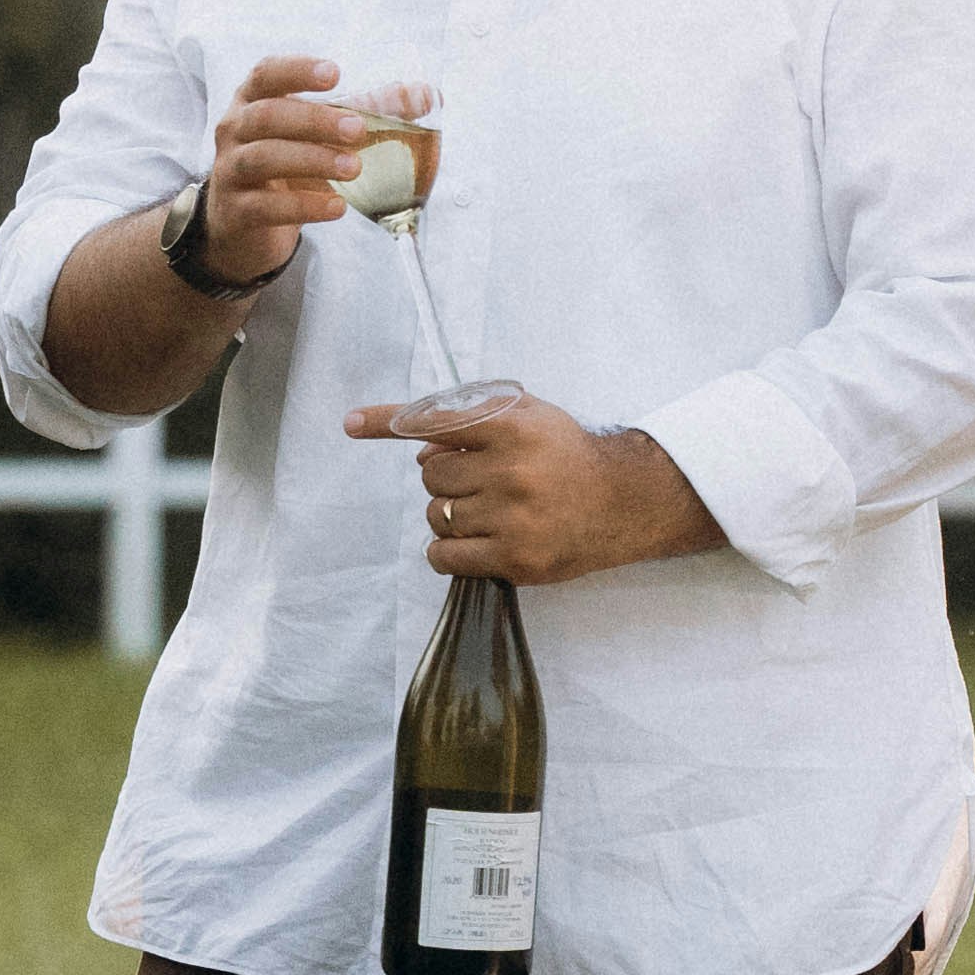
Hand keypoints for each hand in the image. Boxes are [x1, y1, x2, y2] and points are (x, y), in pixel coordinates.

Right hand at [196, 56, 410, 278]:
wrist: (242, 224)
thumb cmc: (286, 165)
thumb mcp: (318, 135)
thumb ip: (367, 111)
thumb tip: (427, 96)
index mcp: (253, 100)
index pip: (267, 74)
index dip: (298, 70)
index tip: (335, 73)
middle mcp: (235, 129)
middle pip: (267, 115)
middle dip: (315, 120)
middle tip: (358, 130)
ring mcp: (230, 170)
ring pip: (263, 158)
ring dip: (312, 160)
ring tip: (355, 168)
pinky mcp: (235, 211)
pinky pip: (265, 206)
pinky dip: (304, 205)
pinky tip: (337, 207)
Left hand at [338, 388, 717, 584]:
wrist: (623, 500)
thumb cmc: (565, 454)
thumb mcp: (528, 416)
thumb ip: (473, 420)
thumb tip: (420, 448)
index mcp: (513, 425)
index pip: (434, 421)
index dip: (389, 422)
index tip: (351, 423)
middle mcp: (511, 469)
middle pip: (430, 475)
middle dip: (444, 478)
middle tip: (479, 481)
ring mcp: (512, 517)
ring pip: (435, 516)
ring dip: (448, 515)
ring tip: (488, 511)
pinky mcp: (514, 558)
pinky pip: (444, 556)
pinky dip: (446, 551)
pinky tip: (473, 541)